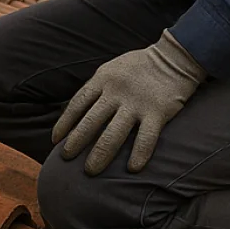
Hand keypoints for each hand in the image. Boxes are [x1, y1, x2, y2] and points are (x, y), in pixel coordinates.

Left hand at [51, 29, 206, 175]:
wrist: (173, 58)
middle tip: (66, 158)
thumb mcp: (111, 69)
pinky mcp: (158, 112)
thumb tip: (78, 110)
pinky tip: (132, 169)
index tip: (56, 140)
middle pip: (91, 121)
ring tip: (90, 170)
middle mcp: (116, 92)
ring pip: (113, 133)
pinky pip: (146, 137)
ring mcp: (137, 103)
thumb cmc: (138, 66)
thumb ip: (96, 87)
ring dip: (100, 154)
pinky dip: (139, 153)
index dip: (65, 123)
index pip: (78, 104)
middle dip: (76, 142)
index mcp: (103, 79)